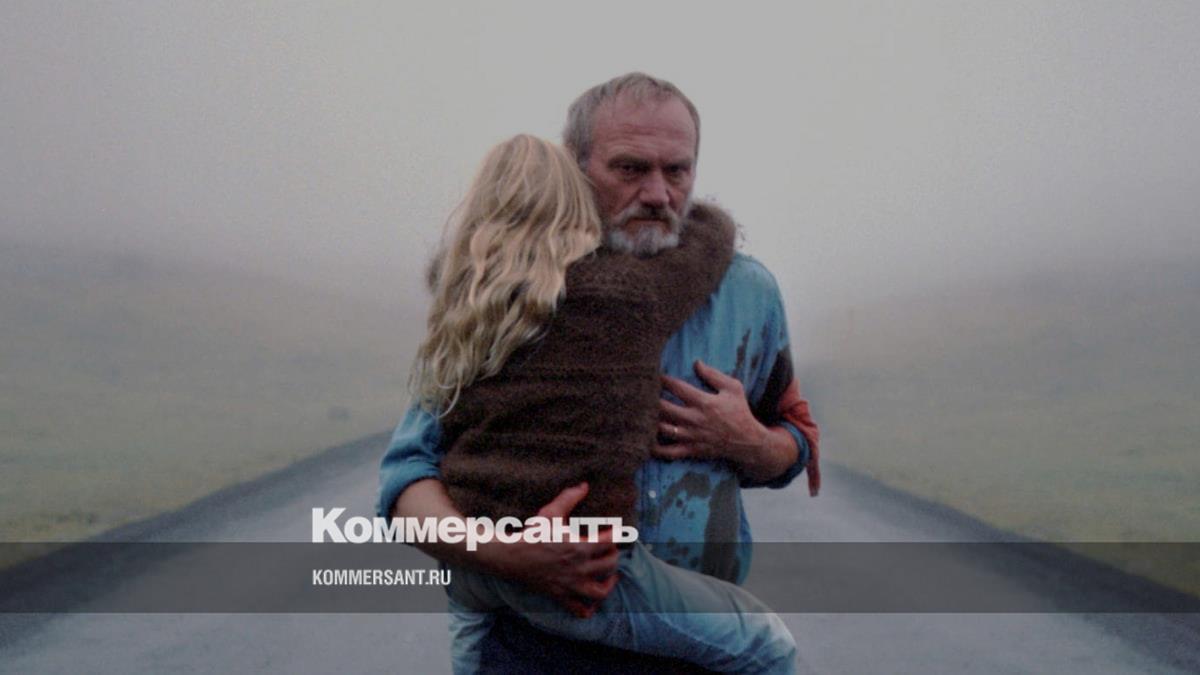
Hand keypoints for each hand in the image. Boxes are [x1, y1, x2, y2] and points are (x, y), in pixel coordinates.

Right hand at [480, 482, 618, 617]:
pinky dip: (588, 609)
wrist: (510, 557)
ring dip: (609, 584)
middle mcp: (579, 567)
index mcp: (579, 546)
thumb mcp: (551, 513)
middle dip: (613, 556)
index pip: (610, 541)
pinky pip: (580, 610)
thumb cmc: (532, 534)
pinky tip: (591, 601)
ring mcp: (570, 584)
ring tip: (610, 576)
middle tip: (609, 550)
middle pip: (610, 564)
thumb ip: (569, 498)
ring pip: (600, 591)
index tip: (616, 531)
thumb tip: (584, 485)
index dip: (617, 535)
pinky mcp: (560, 596)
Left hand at [655, 360, 797, 480]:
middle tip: (642, 394)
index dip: (663, 379)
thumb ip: (713, 375)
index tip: (654, 375)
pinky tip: (646, 441)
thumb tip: (696, 362)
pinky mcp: (691, 450)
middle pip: (663, 408)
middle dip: (650, 400)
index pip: (677, 387)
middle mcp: (694, 419)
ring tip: (640, 414)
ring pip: (662, 429)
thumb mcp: (733, 388)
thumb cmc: (739, 411)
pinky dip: (655, 449)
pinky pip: (669, 452)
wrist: (747, 440)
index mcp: (703, 402)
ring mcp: (691, 436)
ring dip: (649, 421)